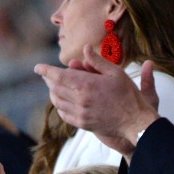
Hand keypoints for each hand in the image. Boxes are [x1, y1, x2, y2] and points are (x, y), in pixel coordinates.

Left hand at [34, 45, 158, 156]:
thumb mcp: (116, 72)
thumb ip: (97, 61)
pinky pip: (64, 115)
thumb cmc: (128, 95)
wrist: (135, 121)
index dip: (46, 71)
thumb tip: (84, 49)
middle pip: (55, 88)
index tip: (37, 68)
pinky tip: (62, 102)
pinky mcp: (83, 124)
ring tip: (53, 87)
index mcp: (87, 85)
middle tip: (47, 75)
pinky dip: (60, 107)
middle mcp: (80, 100)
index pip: (58, 76)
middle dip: (49, 80)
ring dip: (53, 93)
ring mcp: (80, 113)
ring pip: (58, 102)